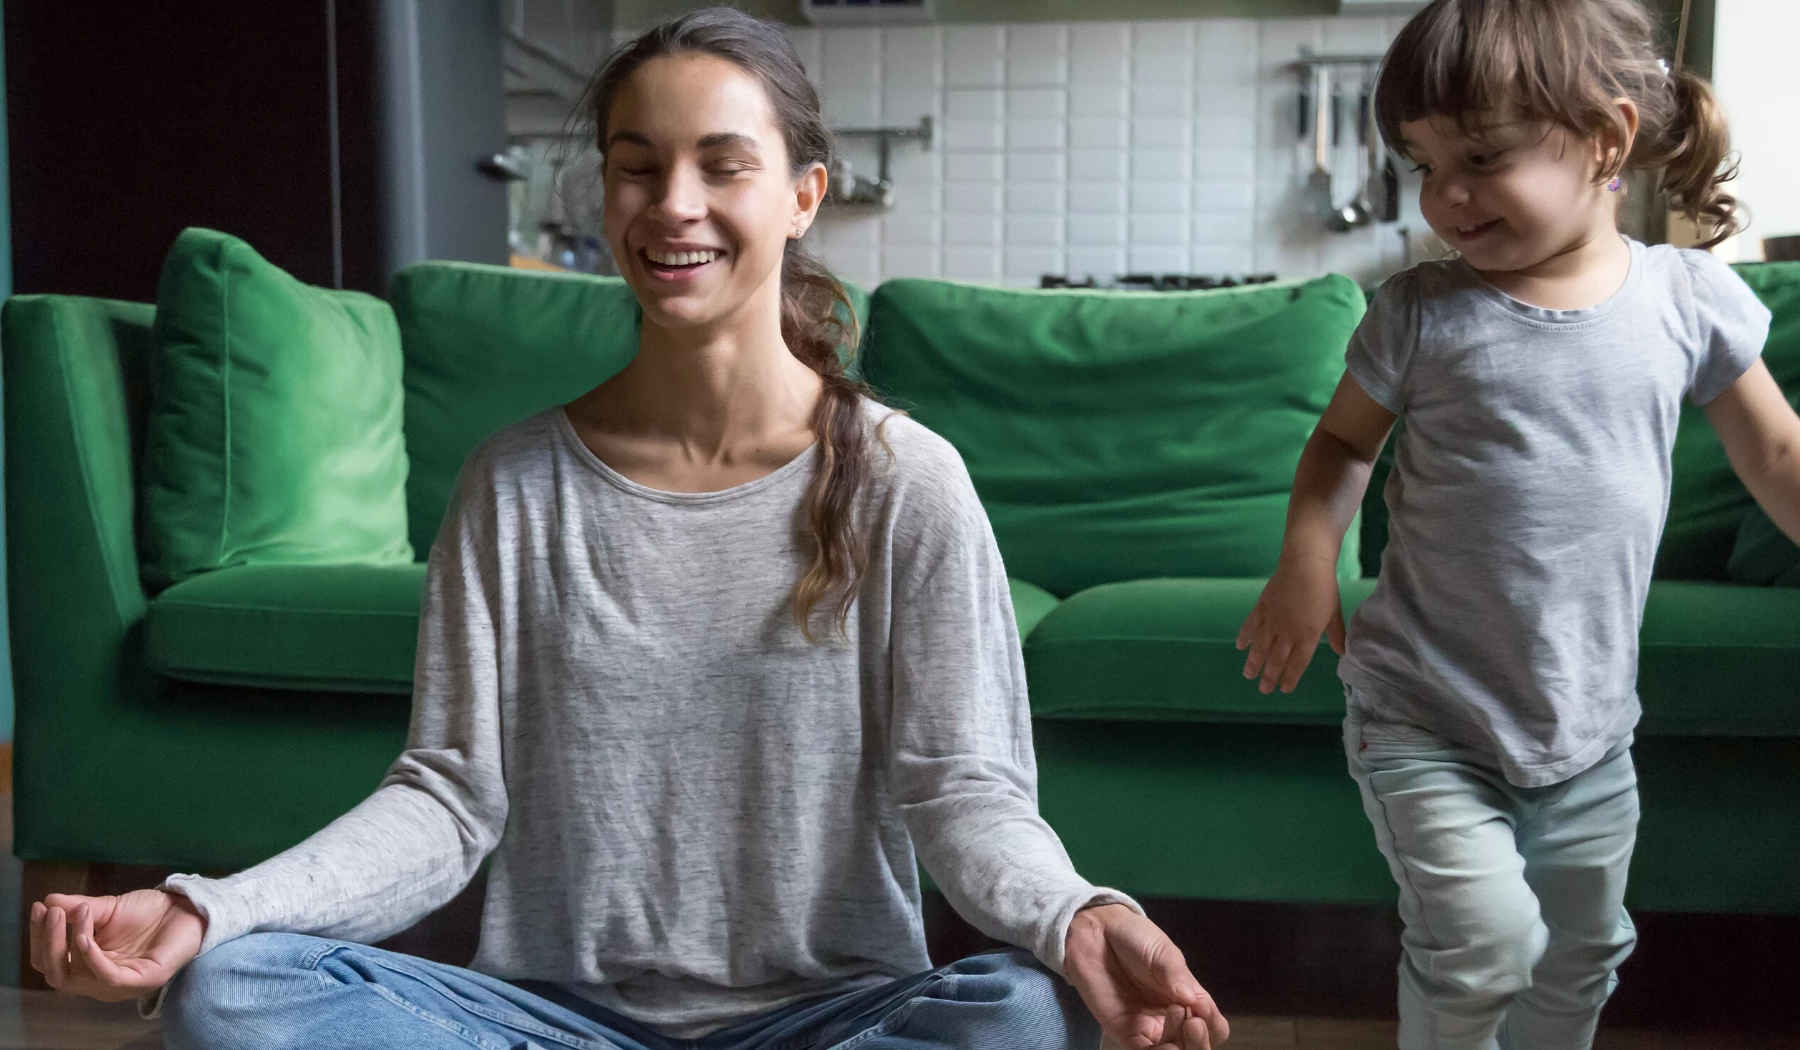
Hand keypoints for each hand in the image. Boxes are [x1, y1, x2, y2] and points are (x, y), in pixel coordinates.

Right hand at [30, 889, 205, 1001]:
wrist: (187, 908)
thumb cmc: (148, 913)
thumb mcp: (108, 908)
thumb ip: (79, 909)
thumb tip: (48, 900)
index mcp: (86, 966)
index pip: (49, 961)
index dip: (39, 937)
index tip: (39, 907)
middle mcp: (98, 981)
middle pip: (56, 972)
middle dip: (47, 942)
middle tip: (50, 912)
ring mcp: (119, 985)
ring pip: (75, 977)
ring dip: (67, 944)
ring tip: (74, 914)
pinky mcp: (141, 982)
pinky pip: (106, 977)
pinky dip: (90, 957)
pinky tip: (84, 936)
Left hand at [1063, 903, 1227, 1048]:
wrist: (1096, 932)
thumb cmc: (1135, 938)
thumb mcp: (1162, 951)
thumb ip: (1177, 975)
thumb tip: (1193, 1001)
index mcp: (1188, 999)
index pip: (1212, 1025)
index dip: (1212, 1023)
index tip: (1201, 1007)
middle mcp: (1173, 1018)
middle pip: (1197, 1045)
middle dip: (1200, 1042)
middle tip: (1192, 1023)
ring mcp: (1150, 1028)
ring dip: (1182, 1046)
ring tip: (1177, 1020)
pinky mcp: (1126, 1033)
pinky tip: (1166, 1048)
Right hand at [1235, 557, 1344, 693]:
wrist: (1306, 564)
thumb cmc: (1324, 588)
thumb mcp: (1334, 614)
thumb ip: (1336, 634)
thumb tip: (1342, 652)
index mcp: (1308, 635)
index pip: (1297, 663)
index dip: (1290, 678)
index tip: (1283, 690)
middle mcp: (1288, 632)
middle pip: (1276, 659)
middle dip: (1269, 676)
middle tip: (1263, 690)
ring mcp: (1272, 620)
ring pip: (1260, 647)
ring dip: (1254, 662)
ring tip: (1248, 675)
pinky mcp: (1262, 607)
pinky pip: (1251, 626)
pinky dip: (1244, 637)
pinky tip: (1240, 646)